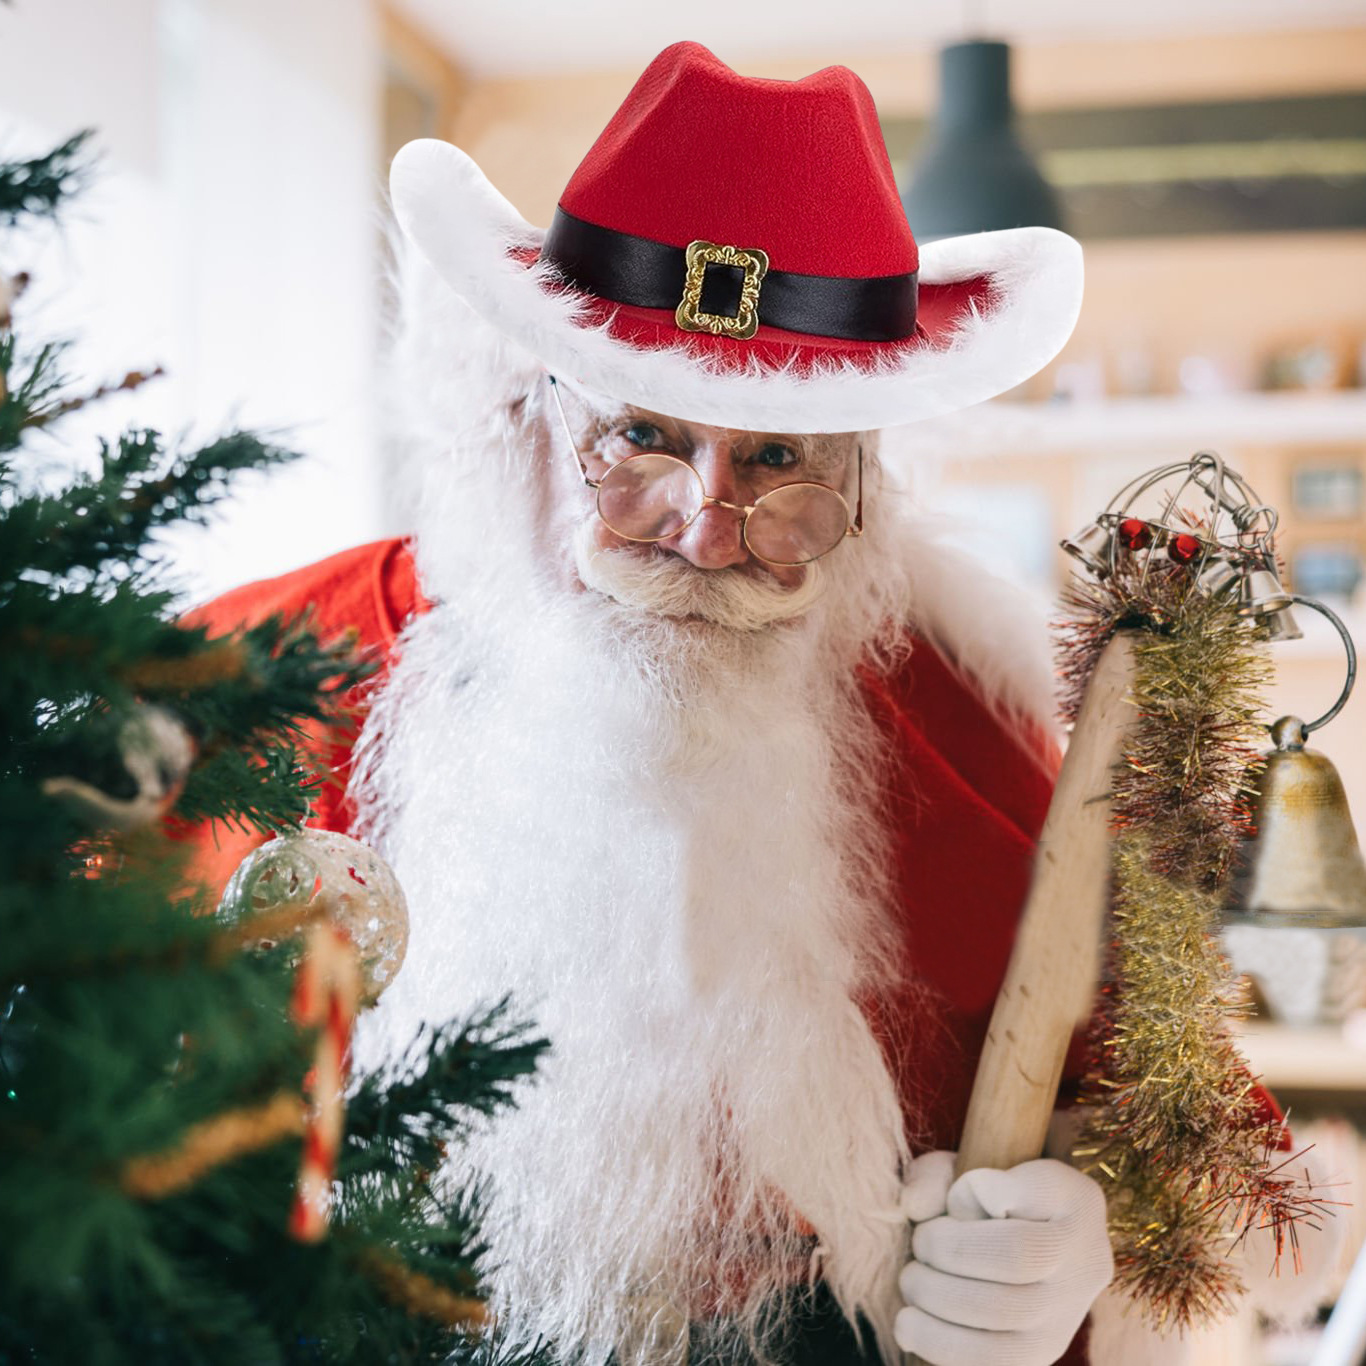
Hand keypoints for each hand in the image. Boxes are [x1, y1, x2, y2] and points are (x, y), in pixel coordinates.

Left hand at [893, 1154, 1112, 1365]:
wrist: (1027, 1222)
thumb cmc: (988, 1186)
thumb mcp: (966, 1161)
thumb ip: (936, 1176)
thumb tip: (915, 1208)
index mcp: (1075, 1206)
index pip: (1021, 1235)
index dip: (964, 1228)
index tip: (943, 1209)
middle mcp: (1083, 1270)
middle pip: (1011, 1292)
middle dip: (942, 1267)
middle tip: (918, 1248)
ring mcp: (1065, 1322)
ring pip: (1003, 1347)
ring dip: (936, 1316)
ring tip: (912, 1286)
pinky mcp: (1041, 1355)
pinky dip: (942, 1350)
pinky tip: (912, 1326)